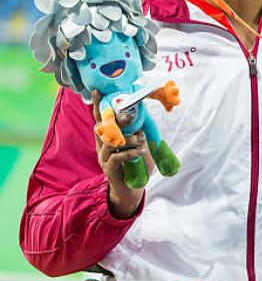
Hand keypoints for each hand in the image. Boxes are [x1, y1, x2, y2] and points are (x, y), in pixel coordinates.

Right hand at [92, 91, 147, 218]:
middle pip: (102, 127)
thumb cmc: (135, 164)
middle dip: (115, 120)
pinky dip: (130, 153)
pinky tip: (140, 152)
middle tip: (130, 116)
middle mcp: (102, 145)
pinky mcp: (109, 169)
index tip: (99, 91)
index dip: (99, 105)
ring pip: (111, 142)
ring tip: (141, 140)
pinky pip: (117, 157)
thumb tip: (142, 115)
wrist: (131, 189)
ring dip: (129, 139)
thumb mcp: (138, 144)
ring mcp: (104, 157)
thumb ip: (137, 131)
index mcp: (107, 137)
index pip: (101, 118)